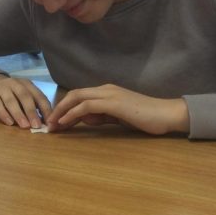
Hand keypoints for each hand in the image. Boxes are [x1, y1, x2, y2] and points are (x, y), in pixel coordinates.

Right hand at [0, 75, 52, 128]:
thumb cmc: (12, 93)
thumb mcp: (24, 95)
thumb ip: (34, 106)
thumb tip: (46, 123)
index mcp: (28, 85)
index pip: (39, 96)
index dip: (46, 110)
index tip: (50, 123)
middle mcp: (16, 84)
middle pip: (25, 97)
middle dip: (32, 112)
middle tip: (36, 126)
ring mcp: (3, 88)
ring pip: (11, 101)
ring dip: (18, 114)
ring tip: (24, 126)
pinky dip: (4, 114)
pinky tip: (9, 123)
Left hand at [46, 84, 189, 135]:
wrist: (166, 114)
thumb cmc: (146, 118)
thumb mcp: (119, 117)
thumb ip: (102, 116)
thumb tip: (85, 119)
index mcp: (107, 92)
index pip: (80, 96)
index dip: (64, 108)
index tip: (55, 122)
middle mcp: (106, 89)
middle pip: (74, 94)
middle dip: (58, 108)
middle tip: (48, 123)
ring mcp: (109, 94)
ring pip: (77, 97)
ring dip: (61, 111)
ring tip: (52, 125)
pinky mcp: (113, 103)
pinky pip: (86, 106)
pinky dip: (73, 113)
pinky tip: (65, 122)